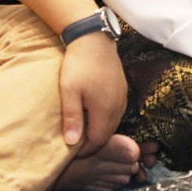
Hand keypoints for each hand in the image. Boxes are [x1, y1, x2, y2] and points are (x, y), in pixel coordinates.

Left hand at [58, 31, 126, 154]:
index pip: (98, 142)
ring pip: (112, 123)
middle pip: (107, 135)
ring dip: (98, 130)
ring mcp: (122, 98)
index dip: (85, 151)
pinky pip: (115, 112)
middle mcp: (118, 107)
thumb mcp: (69, 91)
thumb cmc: (78, 64)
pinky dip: (104, 118)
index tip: (69, 152)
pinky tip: (91, 112)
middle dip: (92, 143)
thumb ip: (72, 118)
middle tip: (74, 143)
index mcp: (105, 111)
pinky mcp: (122, 90)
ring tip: (81, 128)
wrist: (94, 38)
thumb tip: (72, 143)